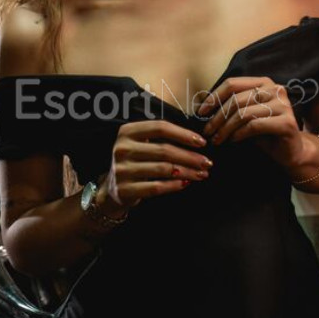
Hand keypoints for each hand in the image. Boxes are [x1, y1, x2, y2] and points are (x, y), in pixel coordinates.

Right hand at [97, 120, 213, 212]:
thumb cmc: (134, 162)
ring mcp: (122, 170)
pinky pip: (156, 187)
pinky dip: (174, 185)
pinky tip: (186, 183)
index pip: (160, 128)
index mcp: (127, 132)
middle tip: (207, 162)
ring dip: (187, 172)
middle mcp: (122, 148)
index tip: (201, 142)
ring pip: (163, 169)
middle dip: (190, 157)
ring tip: (201, 174)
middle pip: (164, 150)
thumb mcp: (140, 144)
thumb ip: (160, 138)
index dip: (183, 134)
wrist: (111, 189)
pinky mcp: (124, 189)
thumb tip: (196, 140)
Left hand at [196, 76, 306, 169]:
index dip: (214, 97)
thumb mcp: (245, 115)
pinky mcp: (286, 122)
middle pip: (236, 100)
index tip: (201, 112)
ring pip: (243, 113)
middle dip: (217, 118)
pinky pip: (254, 126)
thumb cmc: (264, 132)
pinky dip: (239, 134)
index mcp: (263, 83)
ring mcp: (283, 105)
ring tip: (217, 139)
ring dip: (225, 128)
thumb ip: (230, 107)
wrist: (291, 151)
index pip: (232, 84)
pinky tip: (233, 140)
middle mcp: (275, 89)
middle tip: (208, 132)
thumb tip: (202, 105)